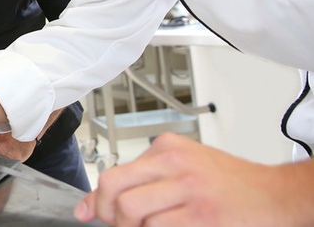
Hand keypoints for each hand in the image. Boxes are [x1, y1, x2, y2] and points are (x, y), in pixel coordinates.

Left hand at [74, 132, 313, 225]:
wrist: (276, 194)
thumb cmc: (229, 183)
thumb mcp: (182, 167)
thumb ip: (140, 180)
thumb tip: (90, 206)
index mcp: (167, 148)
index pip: (112, 174)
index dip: (97, 201)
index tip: (90, 214)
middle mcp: (176, 164)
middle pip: (115, 190)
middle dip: (110, 215)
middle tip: (120, 225)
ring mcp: (191, 189)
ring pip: (134, 213)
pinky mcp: (204, 215)